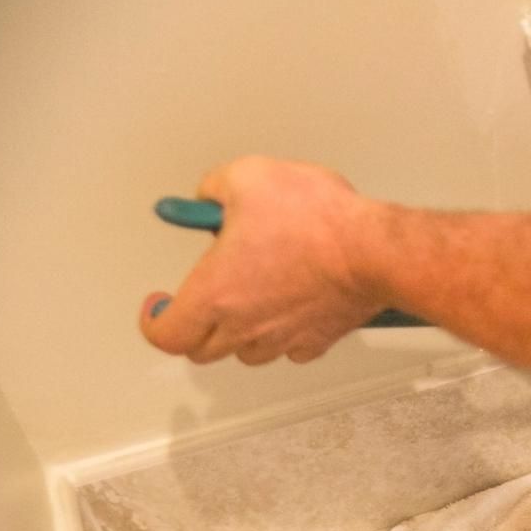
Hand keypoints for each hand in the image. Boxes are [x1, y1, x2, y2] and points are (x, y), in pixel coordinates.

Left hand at [139, 157, 384, 364]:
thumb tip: (211, 198)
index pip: (165, 334)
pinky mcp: (319, 340)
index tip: (160, 303)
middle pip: (202, 350)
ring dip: (240, 332)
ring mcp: (284, 339)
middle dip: (196, 326)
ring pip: (247, 353)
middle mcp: (245, 326)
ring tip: (252, 299)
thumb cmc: (316, 220)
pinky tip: (291, 307)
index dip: (154, 321)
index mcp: (215, 293)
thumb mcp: (249, 177)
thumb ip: (215, 189)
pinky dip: (283, 335)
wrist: (375, 251)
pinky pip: (290, 350)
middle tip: (204, 297)